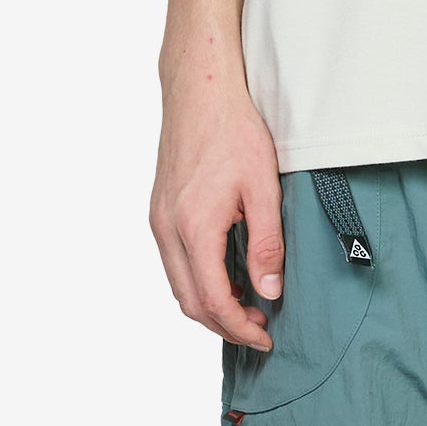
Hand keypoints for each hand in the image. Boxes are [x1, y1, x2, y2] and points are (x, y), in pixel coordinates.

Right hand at [149, 80, 283, 350]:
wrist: (200, 91)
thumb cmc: (234, 130)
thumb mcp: (263, 187)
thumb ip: (266, 243)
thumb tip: (268, 290)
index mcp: (193, 227)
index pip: (212, 301)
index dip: (239, 327)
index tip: (265, 335)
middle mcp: (167, 230)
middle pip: (189, 302)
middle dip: (223, 324)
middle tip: (259, 327)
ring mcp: (158, 220)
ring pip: (178, 284)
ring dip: (209, 304)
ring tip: (246, 304)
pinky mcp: (159, 211)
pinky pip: (174, 261)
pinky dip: (198, 279)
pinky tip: (225, 273)